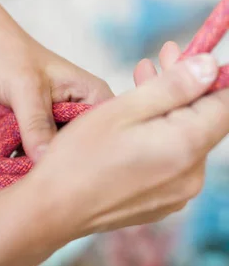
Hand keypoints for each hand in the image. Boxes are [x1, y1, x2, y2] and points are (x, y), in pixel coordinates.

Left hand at [0, 0, 112, 160]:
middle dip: (59, 161)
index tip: (68, 172)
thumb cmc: (11, 57)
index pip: (102, 132)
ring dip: (38, 163)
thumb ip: (36, 125)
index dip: (89, 154)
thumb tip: (43, 160)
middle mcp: (79, 112)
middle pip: (78, 147)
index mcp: (92, 96)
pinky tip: (12, 170)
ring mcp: (57, 123)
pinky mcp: (37, 131)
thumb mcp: (27, 91)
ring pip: (54, 153)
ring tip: (24, 173)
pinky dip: (24, 161)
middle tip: (42, 177)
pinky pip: (36, 153)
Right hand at [27, 52, 228, 242]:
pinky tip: (136, 125)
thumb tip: (211, 67)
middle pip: (204, 120)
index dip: (211, 74)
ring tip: (142, 84)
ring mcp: (178, 193)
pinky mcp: (163, 203)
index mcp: (186, 147)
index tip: (188, 54)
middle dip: (184, 87)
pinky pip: (173, 162)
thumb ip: (172, 87)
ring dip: (169, 111)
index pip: (224, 103)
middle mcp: (192, 175)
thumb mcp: (122, 110)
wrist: (53, 210)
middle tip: (159, 58)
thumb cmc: (79, 158)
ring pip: (187, 140)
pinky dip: (161, 138)